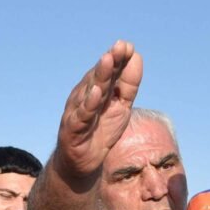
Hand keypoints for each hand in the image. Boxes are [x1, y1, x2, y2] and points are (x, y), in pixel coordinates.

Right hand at [52, 40, 142, 182]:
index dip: (119, 59)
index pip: (110, 71)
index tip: (129, 46)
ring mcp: (78, 111)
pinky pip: (81, 115)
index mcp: (99, 89)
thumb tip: (137, 56)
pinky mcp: (72, 129)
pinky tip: (96, 93)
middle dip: (110, 62)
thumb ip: (128, 84)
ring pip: (90, 91)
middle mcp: (86, 96)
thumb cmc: (101, 131)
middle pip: (100, 77)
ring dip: (99, 76)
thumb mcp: (120, 107)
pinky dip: (88, 104)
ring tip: (107, 60)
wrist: (82, 163)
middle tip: (120, 46)